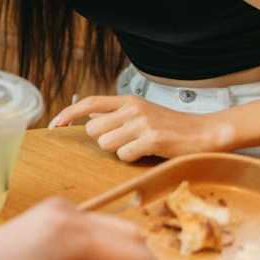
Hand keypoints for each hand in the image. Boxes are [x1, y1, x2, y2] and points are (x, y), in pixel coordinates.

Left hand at [49, 95, 224, 161]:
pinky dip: (133, 158)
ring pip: (106, 143)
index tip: (53, 125)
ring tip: (139, 146)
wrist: (205, 132)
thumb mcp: (142, 113)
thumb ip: (117, 115)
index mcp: (128, 101)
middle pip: (93, 129)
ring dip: (119, 150)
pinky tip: (148, 152)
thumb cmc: (171, 127)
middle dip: (104, 140)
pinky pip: (124, 154)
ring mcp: (142, 123)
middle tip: (125, 142)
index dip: (68, 114)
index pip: (89, 103)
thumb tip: (90, 121)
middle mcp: (132, 108)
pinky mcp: (152, 139)